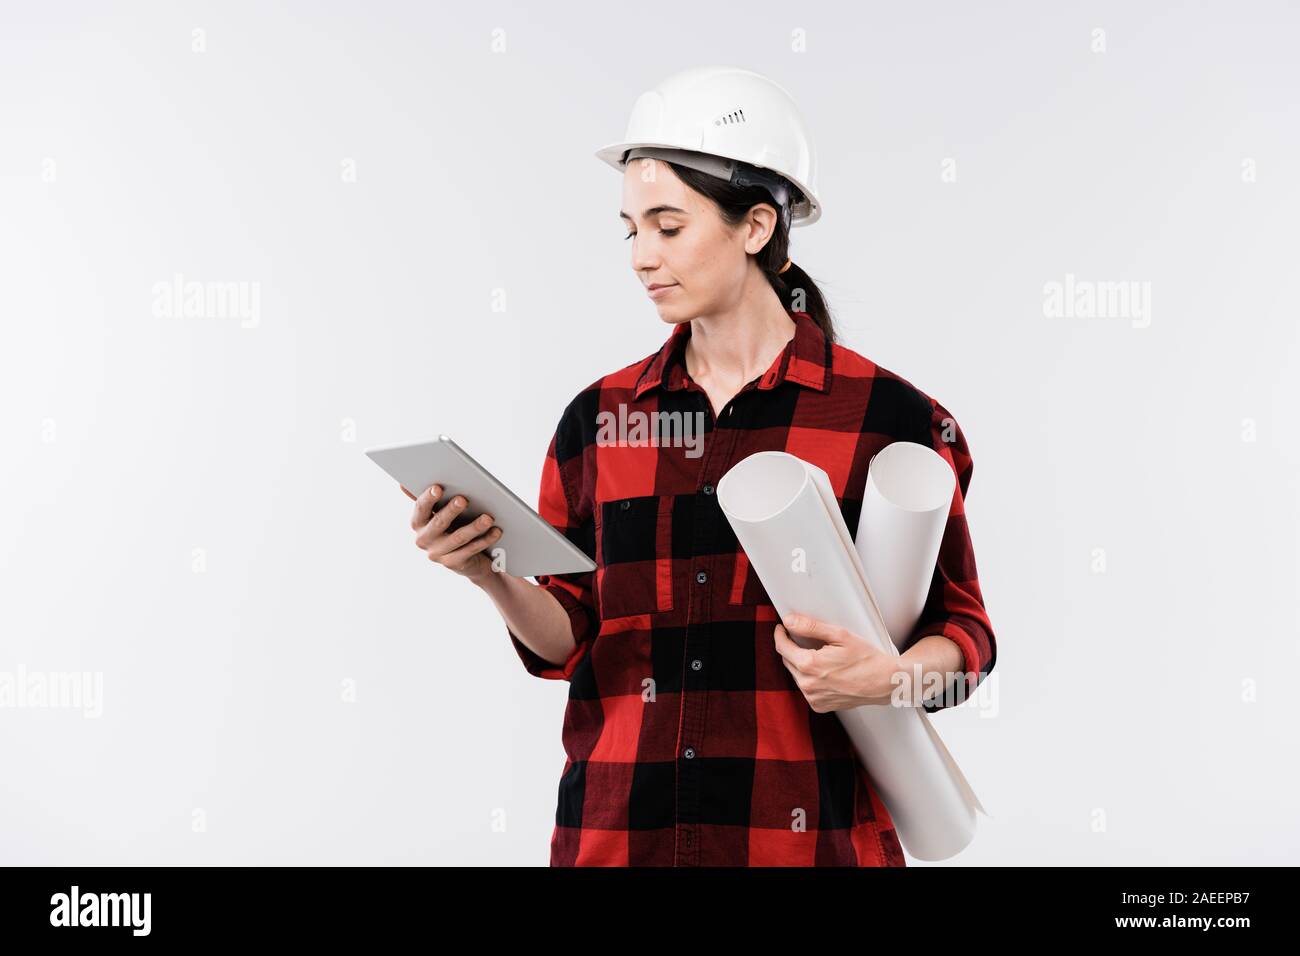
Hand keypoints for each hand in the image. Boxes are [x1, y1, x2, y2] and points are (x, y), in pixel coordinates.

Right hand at [402, 483, 502, 583]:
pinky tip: (496, 531)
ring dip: (474, 527)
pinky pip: (471, 550)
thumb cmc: (452, 527)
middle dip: (451, 511)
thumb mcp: (439, 512)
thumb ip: (429, 499)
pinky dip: (485, 540)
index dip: (428, 498)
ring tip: (488, 517)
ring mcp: (438, 554)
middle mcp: (424, 539)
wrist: (465, 559)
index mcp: (418, 523)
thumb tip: (403, 483)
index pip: (420, 509)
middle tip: (463, 499)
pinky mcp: (453, 564)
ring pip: (458, 538)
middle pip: (439, 523)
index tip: (438, 488)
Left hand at [773, 613, 906, 711]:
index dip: (780, 635)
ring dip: (801, 664)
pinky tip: (826, 673)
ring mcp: (813, 698)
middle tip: (806, 640)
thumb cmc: (866, 658)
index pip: (782, 647)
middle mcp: (808, 684)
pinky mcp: (819, 706)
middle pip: (788, 661)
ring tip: (821, 657)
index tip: (782, 628)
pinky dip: (810, 679)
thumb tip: (789, 621)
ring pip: (796, 675)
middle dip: (793, 649)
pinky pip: (807, 689)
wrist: (884, 682)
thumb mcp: (839, 635)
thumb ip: (810, 627)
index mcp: (809, 665)